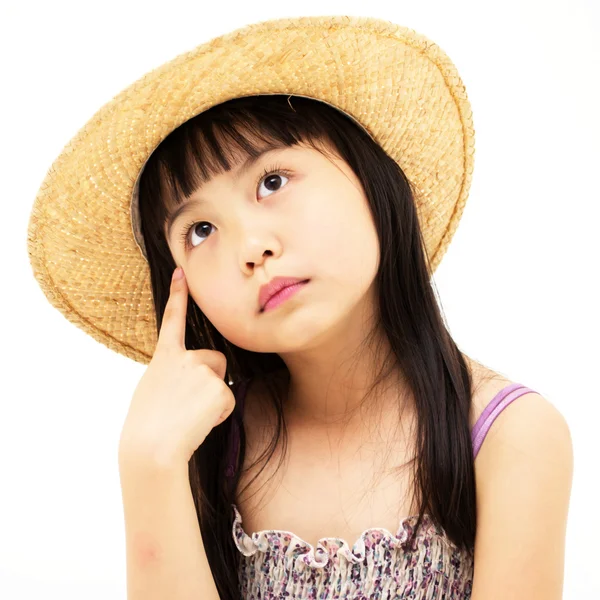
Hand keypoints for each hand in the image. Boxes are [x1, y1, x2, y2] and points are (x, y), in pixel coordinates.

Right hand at [118, 267, 235, 466]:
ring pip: (221, 382)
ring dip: (213, 399)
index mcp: (164, 357)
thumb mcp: (154, 389)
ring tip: (189, 415)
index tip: (182, 271)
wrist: (152, 447)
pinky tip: (199, 423)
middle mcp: (184, 357)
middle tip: (186, 405)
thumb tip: (197, 381)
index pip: (172, 319)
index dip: (178, 294)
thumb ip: (174, 374)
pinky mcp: (218, 387)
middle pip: (215, 361)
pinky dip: (218, 414)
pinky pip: (227, 400)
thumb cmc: (148, 425)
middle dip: (210, 380)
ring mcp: (202, 369)